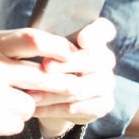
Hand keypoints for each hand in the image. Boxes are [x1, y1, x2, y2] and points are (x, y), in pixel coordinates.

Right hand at [0, 27, 78, 138]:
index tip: (70, 56)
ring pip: (30, 104)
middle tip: (63, 90)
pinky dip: (8, 124)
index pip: (35, 39)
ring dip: (24, 108)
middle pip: (43, 76)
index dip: (60, 47)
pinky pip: (15, 124)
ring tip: (5, 105)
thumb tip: (25, 39)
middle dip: (56, 85)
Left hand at [26, 19, 117, 138]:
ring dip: (53, 91)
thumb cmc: (48, 61)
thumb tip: (38, 47)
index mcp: (95, 38)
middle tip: (45, 67)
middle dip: (68, 63)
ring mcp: (107, 82)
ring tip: (30, 94)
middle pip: (94, 59)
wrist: (54, 95)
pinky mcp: (103, 104)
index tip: (81, 39)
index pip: (104, 29)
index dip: (96, 33)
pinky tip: (35, 108)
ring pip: (82, 87)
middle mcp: (105, 59)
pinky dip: (53, 108)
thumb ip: (48, 43)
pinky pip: (78, 107)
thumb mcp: (46, 48)